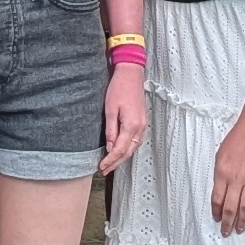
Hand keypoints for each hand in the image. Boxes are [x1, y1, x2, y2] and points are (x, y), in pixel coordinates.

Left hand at [97, 58, 146, 177]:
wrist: (131, 74)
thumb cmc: (118, 88)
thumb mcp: (110, 109)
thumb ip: (110, 130)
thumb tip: (109, 147)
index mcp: (131, 126)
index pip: (119, 150)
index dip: (110, 160)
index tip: (101, 167)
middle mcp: (140, 128)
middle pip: (128, 152)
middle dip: (116, 162)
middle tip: (104, 170)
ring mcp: (143, 125)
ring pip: (133, 148)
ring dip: (122, 157)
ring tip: (111, 164)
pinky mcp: (142, 121)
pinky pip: (136, 140)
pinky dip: (128, 149)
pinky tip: (120, 150)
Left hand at [209, 114, 244, 236]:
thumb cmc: (237, 139)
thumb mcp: (220, 154)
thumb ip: (219, 173)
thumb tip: (219, 188)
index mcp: (222, 173)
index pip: (217, 199)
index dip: (216, 212)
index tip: (217, 219)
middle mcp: (236, 179)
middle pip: (230, 207)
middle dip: (227, 222)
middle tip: (227, 232)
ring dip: (243, 221)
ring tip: (241, 230)